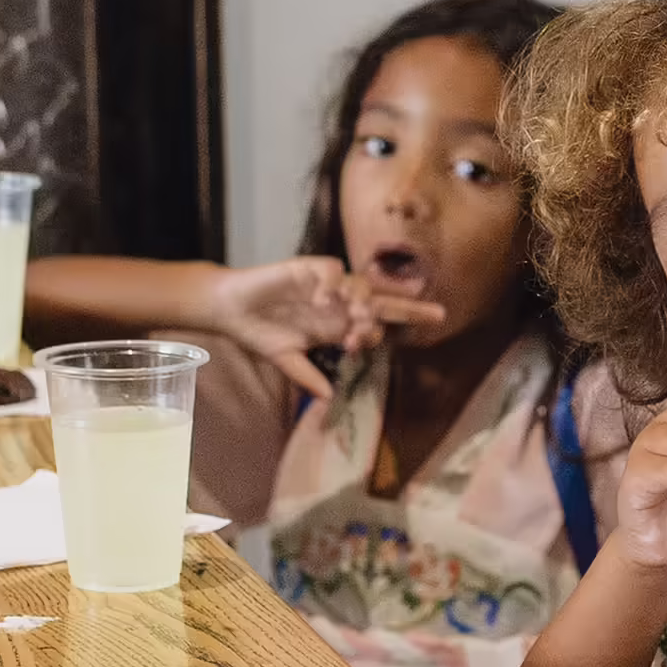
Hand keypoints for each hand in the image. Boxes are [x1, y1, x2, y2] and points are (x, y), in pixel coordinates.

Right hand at [204, 258, 444, 398]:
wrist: (230, 309)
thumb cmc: (259, 332)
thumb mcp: (286, 361)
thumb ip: (308, 376)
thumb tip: (328, 399)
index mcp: (337, 325)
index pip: (374, 327)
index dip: (376, 337)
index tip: (358, 347)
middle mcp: (338, 303)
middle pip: (382, 302)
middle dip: (411, 307)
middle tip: (436, 314)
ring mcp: (324, 283)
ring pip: (361, 284)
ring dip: (366, 300)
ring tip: (360, 315)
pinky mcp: (306, 268)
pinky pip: (331, 270)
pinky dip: (333, 284)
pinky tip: (326, 299)